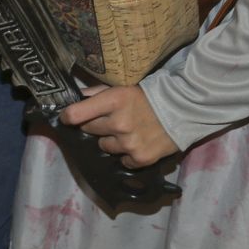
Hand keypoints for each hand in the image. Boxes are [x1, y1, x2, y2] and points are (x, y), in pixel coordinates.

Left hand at [60, 85, 178, 168]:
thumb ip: (96, 93)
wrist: (182, 110)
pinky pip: (122, 161)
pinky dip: (126, 155)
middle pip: (88, 129)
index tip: (66, 117)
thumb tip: (73, 100)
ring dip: (110, 140)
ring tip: (125, 132)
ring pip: (103, 146)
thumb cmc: (147, 96)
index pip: (76, 114)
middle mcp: (119, 123)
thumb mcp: (121, 88)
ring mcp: (129, 143)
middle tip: (107, 120)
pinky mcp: (140, 159)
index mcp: (113, 101)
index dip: (67, 116)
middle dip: (93, 125)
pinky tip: (136, 143)